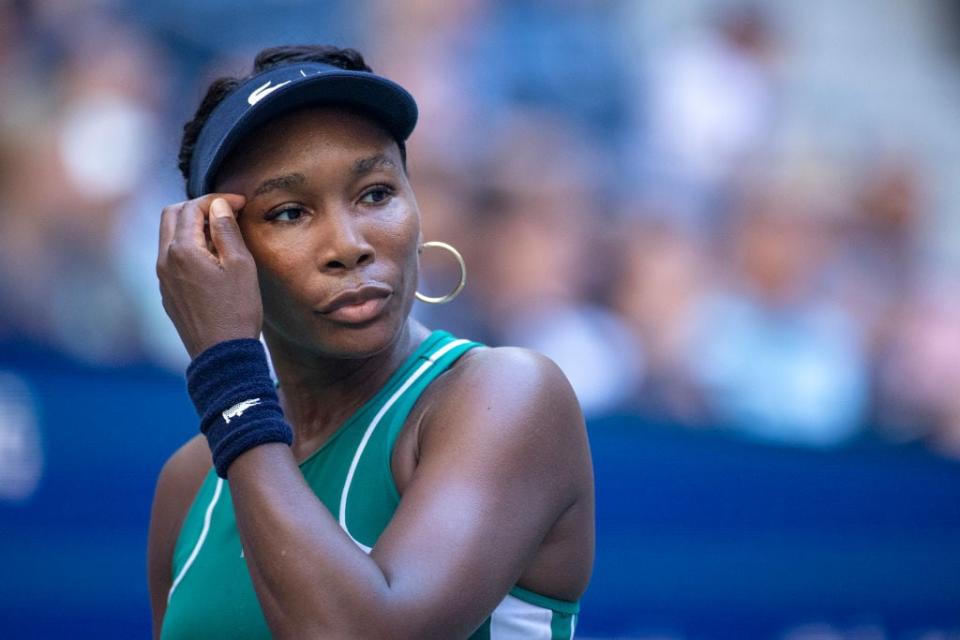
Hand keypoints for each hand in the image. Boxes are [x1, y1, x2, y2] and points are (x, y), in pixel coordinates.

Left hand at [157, 194, 261, 358]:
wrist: (221, 354)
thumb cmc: (236, 310)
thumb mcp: (241, 265)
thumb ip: (227, 230)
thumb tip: (219, 206)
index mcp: (182, 250)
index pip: (192, 208)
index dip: (217, 201)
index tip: (240, 204)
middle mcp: (164, 260)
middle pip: (172, 215)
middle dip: (198, 208)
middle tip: (226, 213)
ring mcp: (162, 278)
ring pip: (169, 237)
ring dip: (192, 227)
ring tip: (221, 235)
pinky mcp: (167, 293)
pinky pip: (171, 258)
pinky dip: (188, 247)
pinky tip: (211, 259)